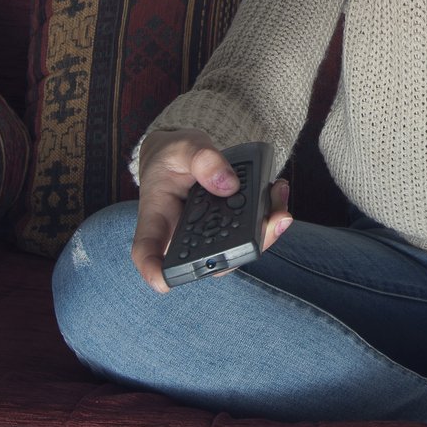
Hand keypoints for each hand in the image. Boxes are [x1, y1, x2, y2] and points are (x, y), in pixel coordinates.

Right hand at [131, 128, 292, 294]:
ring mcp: (209, 237)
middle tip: (273, 220)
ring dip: (266, 228)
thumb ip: (201, 159)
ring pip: (237, 249)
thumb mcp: (181, 146)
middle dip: (246, 247)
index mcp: (157, 219)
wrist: (182, 155)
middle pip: (210, 259)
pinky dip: (269, 212)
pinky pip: (251, 231)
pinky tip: (278, 189)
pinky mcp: (229, 228)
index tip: (165, 280)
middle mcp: (183, 237)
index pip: (147, 252)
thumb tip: (228, 185)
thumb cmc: (172, 157)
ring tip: (279, 193)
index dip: (154, 271)